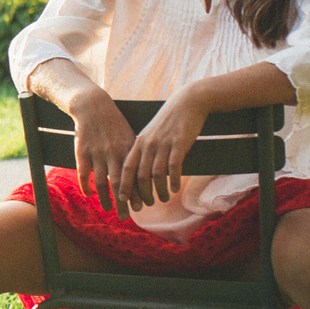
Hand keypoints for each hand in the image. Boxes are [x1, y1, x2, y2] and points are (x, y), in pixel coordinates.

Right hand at [63, 87, 138, 216]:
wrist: (93, 107)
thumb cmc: (114, 124)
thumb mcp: (128, 136)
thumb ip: (135, 156)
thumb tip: (146, 176)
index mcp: (127, 149)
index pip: (134, 176)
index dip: (137, 193)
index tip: (141, 208)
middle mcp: (113, 153)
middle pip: (119, 184)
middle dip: (123, 203)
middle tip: (125, 217)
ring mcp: (96, 153)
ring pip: (101, 182)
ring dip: (105, 198)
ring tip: (108, 209)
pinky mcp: (81, 151)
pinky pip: (83, 173)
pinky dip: (86, 186)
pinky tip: (89, 195)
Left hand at [119, 94, 205, 214]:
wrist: (187, 103)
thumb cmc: (168, 122)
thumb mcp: (151, 135)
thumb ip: (144, 152)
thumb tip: (139, 174)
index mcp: (139, 143)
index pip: (127, 168)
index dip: (124, 184)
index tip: (122, 199)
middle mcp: (149, 144)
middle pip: (140, 175)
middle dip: (142, 193)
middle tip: (146, 205)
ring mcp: (163, 143)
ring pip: (157, 174)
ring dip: (159, 190)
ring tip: (164, 199)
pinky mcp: (179, 143)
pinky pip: (174, 166)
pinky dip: (174, 180)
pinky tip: (175, 189)